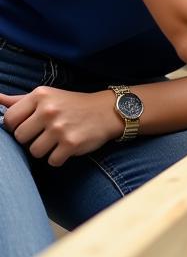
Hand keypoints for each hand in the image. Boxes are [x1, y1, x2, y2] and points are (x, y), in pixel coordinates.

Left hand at [0, 87, 123, 165]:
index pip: (9, 119)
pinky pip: (51, 161)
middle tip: (47, 132)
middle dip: (31, 139)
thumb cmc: (73, 104)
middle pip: (20, 137)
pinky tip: (68, 146)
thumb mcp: (48, 96)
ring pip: (34, 152)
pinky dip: (59, 157)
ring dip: (45, 150)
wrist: (108, 111)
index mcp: (40, 96)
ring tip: (59, 139)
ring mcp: (60, 127)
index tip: (31, 125)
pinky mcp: (71, 143)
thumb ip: (19, 100)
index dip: (17, 126)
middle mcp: (48, 110)